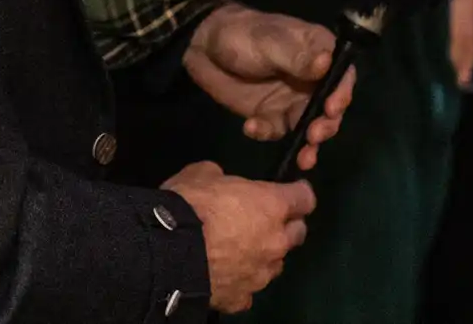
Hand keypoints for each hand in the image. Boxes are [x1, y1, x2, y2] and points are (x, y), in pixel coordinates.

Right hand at [162, 162, 315, 313]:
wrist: (168, 252)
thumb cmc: (189, 205)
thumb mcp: (202, 173)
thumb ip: (223, 178)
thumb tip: (222, 182)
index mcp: (272, 206)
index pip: (305, 198)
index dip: (297, 193)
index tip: (289, 191)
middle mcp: (276, 242)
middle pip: (297, 234)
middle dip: (286, 226)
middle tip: (264, 221)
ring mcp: (261, 274)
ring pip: (275, 264)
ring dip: (264, 256)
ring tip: (240, 252)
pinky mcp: (242, 298)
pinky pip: (248, 290)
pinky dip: (240, 282)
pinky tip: (224, 276)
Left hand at [184, 3, 355, 170]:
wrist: (205, 46)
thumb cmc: (244, 34)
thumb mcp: (270, 42)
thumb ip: (297, 57)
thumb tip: (327, 63)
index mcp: (319, 53)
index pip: (342, 75)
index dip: (342, 93)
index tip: (332, 108)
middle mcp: (312, 80)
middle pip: (329, 108)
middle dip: (326, 125)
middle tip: (314, 135)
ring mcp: (292, 100)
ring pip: (308, 126)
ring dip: (307, 143)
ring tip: (302, 158)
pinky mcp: (271, 115)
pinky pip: (276, 130)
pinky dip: (266, 133)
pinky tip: (251, 128)